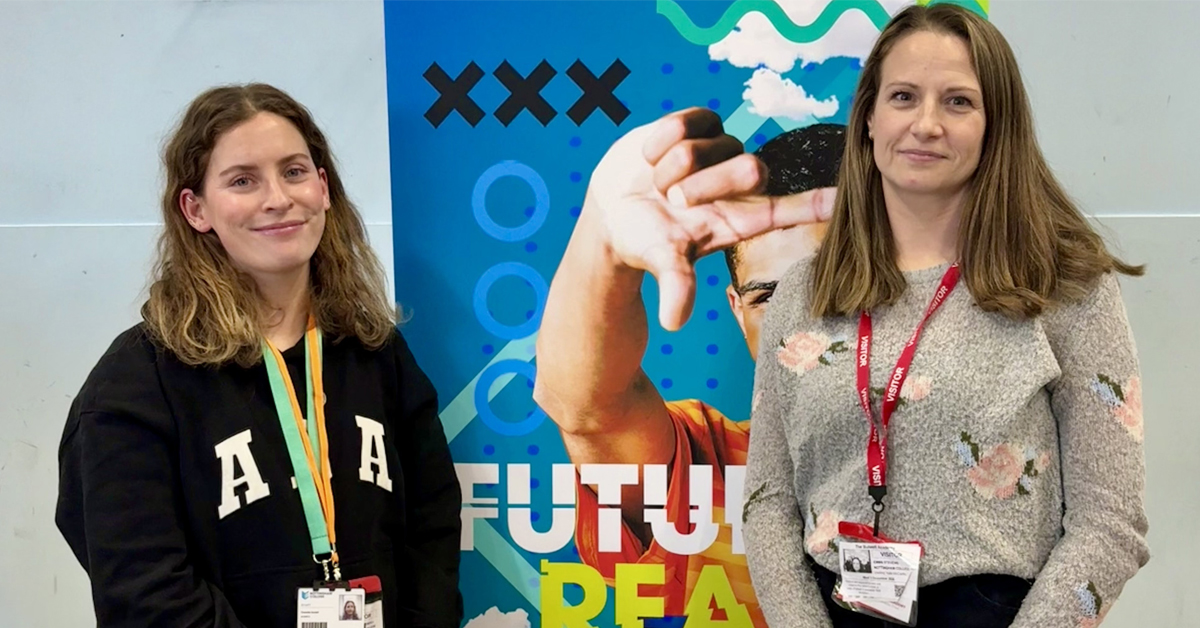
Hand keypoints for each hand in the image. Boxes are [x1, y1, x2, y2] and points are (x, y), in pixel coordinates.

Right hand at [581, 107, 833, 330]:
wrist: (611, 211)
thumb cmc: (645, 241)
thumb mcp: (661, 261)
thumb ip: (675, 285)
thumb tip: (673, 323)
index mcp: (741, 218)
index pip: (789, 210)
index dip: (815, 204)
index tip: (843, 200)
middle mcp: (738, 183)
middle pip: (751, 168)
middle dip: (706, 184)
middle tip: (673, 199)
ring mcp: (719, 150)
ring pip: (712, 144)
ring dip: (676, 165)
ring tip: (656, 184)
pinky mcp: (696, 126)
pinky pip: (689, 121)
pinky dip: (664, 139)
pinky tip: (649, 158)